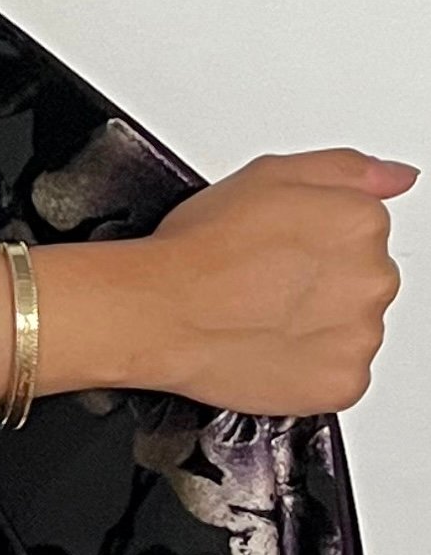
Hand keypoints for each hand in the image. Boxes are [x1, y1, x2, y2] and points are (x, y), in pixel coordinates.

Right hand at [0, 149, 413, 416]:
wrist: (159, 312)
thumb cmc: (199, 249)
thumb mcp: (268, 175)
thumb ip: (346, 171)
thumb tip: (396, 177)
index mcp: (361, 223)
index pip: (364, 231)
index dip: (315, 239)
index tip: (282, 248)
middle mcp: (374, 279)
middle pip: (363, 280)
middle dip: (323, 283)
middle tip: (266, 283)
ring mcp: (361, 336)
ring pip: (353, 328)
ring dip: (319, 325)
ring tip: (261, 317)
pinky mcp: (344, 383)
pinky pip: (342, 374)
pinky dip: (311, 367)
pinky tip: (270, 348)